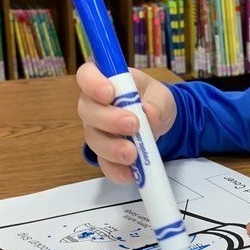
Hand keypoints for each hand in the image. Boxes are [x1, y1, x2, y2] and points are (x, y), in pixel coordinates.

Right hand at [76, 61, 176, 183]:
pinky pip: (104, 164)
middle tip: (133, 125)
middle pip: (87, 111)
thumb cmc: (153, 101)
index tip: (109, 94)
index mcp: (106, 81)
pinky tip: (131, 173)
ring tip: (133, 153)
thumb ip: (157, 102)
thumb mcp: (162, 96)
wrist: (160, 122)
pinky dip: (117, 170)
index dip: (92, 83)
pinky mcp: (104, 153)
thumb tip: (149, 113)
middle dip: (108, 120)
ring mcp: (96, 130)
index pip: (86, 75)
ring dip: (112, 148)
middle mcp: (94, 105)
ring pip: (93, 139)